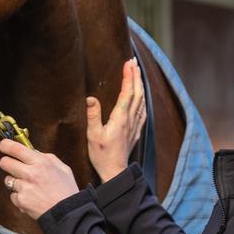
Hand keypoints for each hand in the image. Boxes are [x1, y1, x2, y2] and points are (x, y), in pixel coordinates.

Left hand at [0, 139, 78, 218]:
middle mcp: (30, 173)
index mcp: (41, 163)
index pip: (15, 148)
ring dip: (15, 182)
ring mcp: (24, 188)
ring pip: (7, 179)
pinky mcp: (20, 200)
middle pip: (4, 162)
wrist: (67, 213)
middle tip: (13, 166)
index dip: (5, 145)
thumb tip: (32, 151)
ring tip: (29, 187)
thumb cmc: (66, 191)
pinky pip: (12, 195)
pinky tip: (31, 198)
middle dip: (7, 163)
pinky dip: (19, 196)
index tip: (3, 145)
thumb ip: (46, 157)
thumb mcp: (62, 168)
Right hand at [86, 57, 145, 182]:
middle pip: (137, 93)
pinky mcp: (136, 131)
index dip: (128, 76)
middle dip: (136, 76)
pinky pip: (142, 110)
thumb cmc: (102, 155)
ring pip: (141, 100)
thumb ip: (93, 116)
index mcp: (120, 118)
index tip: (127, 63)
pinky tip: (141, 96)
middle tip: (133, 62)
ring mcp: (135, 125)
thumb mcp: (93, 136)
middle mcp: (130, 119)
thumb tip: (90, 98)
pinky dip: (142, 98)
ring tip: (137, 73)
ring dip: (140, 84)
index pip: (127, 92)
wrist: (115, 171)